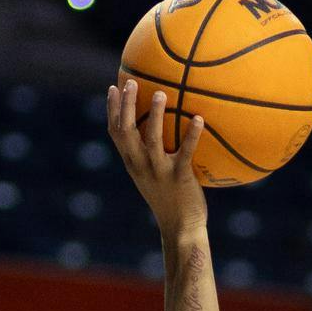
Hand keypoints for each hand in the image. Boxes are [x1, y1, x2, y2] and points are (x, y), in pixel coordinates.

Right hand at [107, 79, 207, 237]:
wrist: (180, 228)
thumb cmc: (171, 200)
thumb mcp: (155, 177)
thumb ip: (153, 155)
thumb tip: (164, 130)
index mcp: (132, 163)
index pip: (115, 132)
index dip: (112, 110)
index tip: (113, 87)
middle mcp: (140, 165)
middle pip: (126, 130)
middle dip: (125, 105)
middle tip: (130, 82)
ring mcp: (158, 171)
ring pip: (152, 137)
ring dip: (154, 113)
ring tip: (160, 92)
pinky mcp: (179, 176)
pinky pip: (185, 151)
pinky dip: (192, 134)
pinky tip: (199, 118)